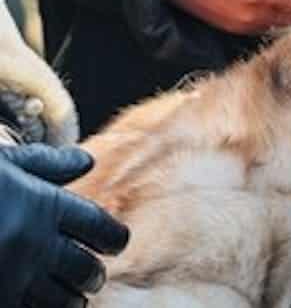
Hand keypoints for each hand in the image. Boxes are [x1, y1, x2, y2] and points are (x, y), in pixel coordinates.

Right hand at [0, 145, 128, 307]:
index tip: (114, 244)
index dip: (113, 238)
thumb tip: (87, 162)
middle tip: (90, 274)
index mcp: (43, 206)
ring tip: (72, 296)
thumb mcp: (0, 164)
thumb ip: (45, 164)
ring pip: (62, 300)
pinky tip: (34, 303)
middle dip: (90, 274)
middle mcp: (33, 243)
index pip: (101, 228)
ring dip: (70, 299)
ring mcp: (10, 276)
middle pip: (85, 269)